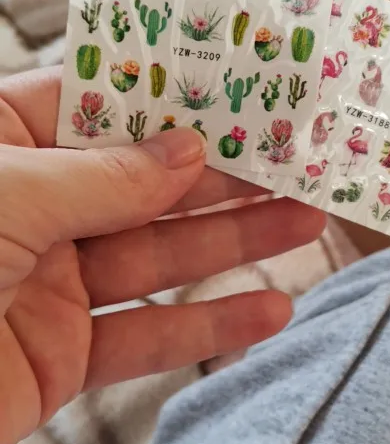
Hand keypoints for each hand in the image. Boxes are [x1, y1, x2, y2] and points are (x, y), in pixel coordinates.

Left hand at [0, 68, 324, 443]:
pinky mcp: (61, 356)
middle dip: (221, 172)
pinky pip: (145, 337)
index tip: (240, 87)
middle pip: (142, 182)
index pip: (97, 103)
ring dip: (233, 242)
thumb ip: (103, 176)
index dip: (170, 95)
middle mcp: (26, 209)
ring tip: (306, 221)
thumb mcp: (4, 197)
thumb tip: (186, 149)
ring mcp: (47, 284)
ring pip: (156, 256)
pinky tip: (268, 312)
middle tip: (296, 157)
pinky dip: (208, 327)